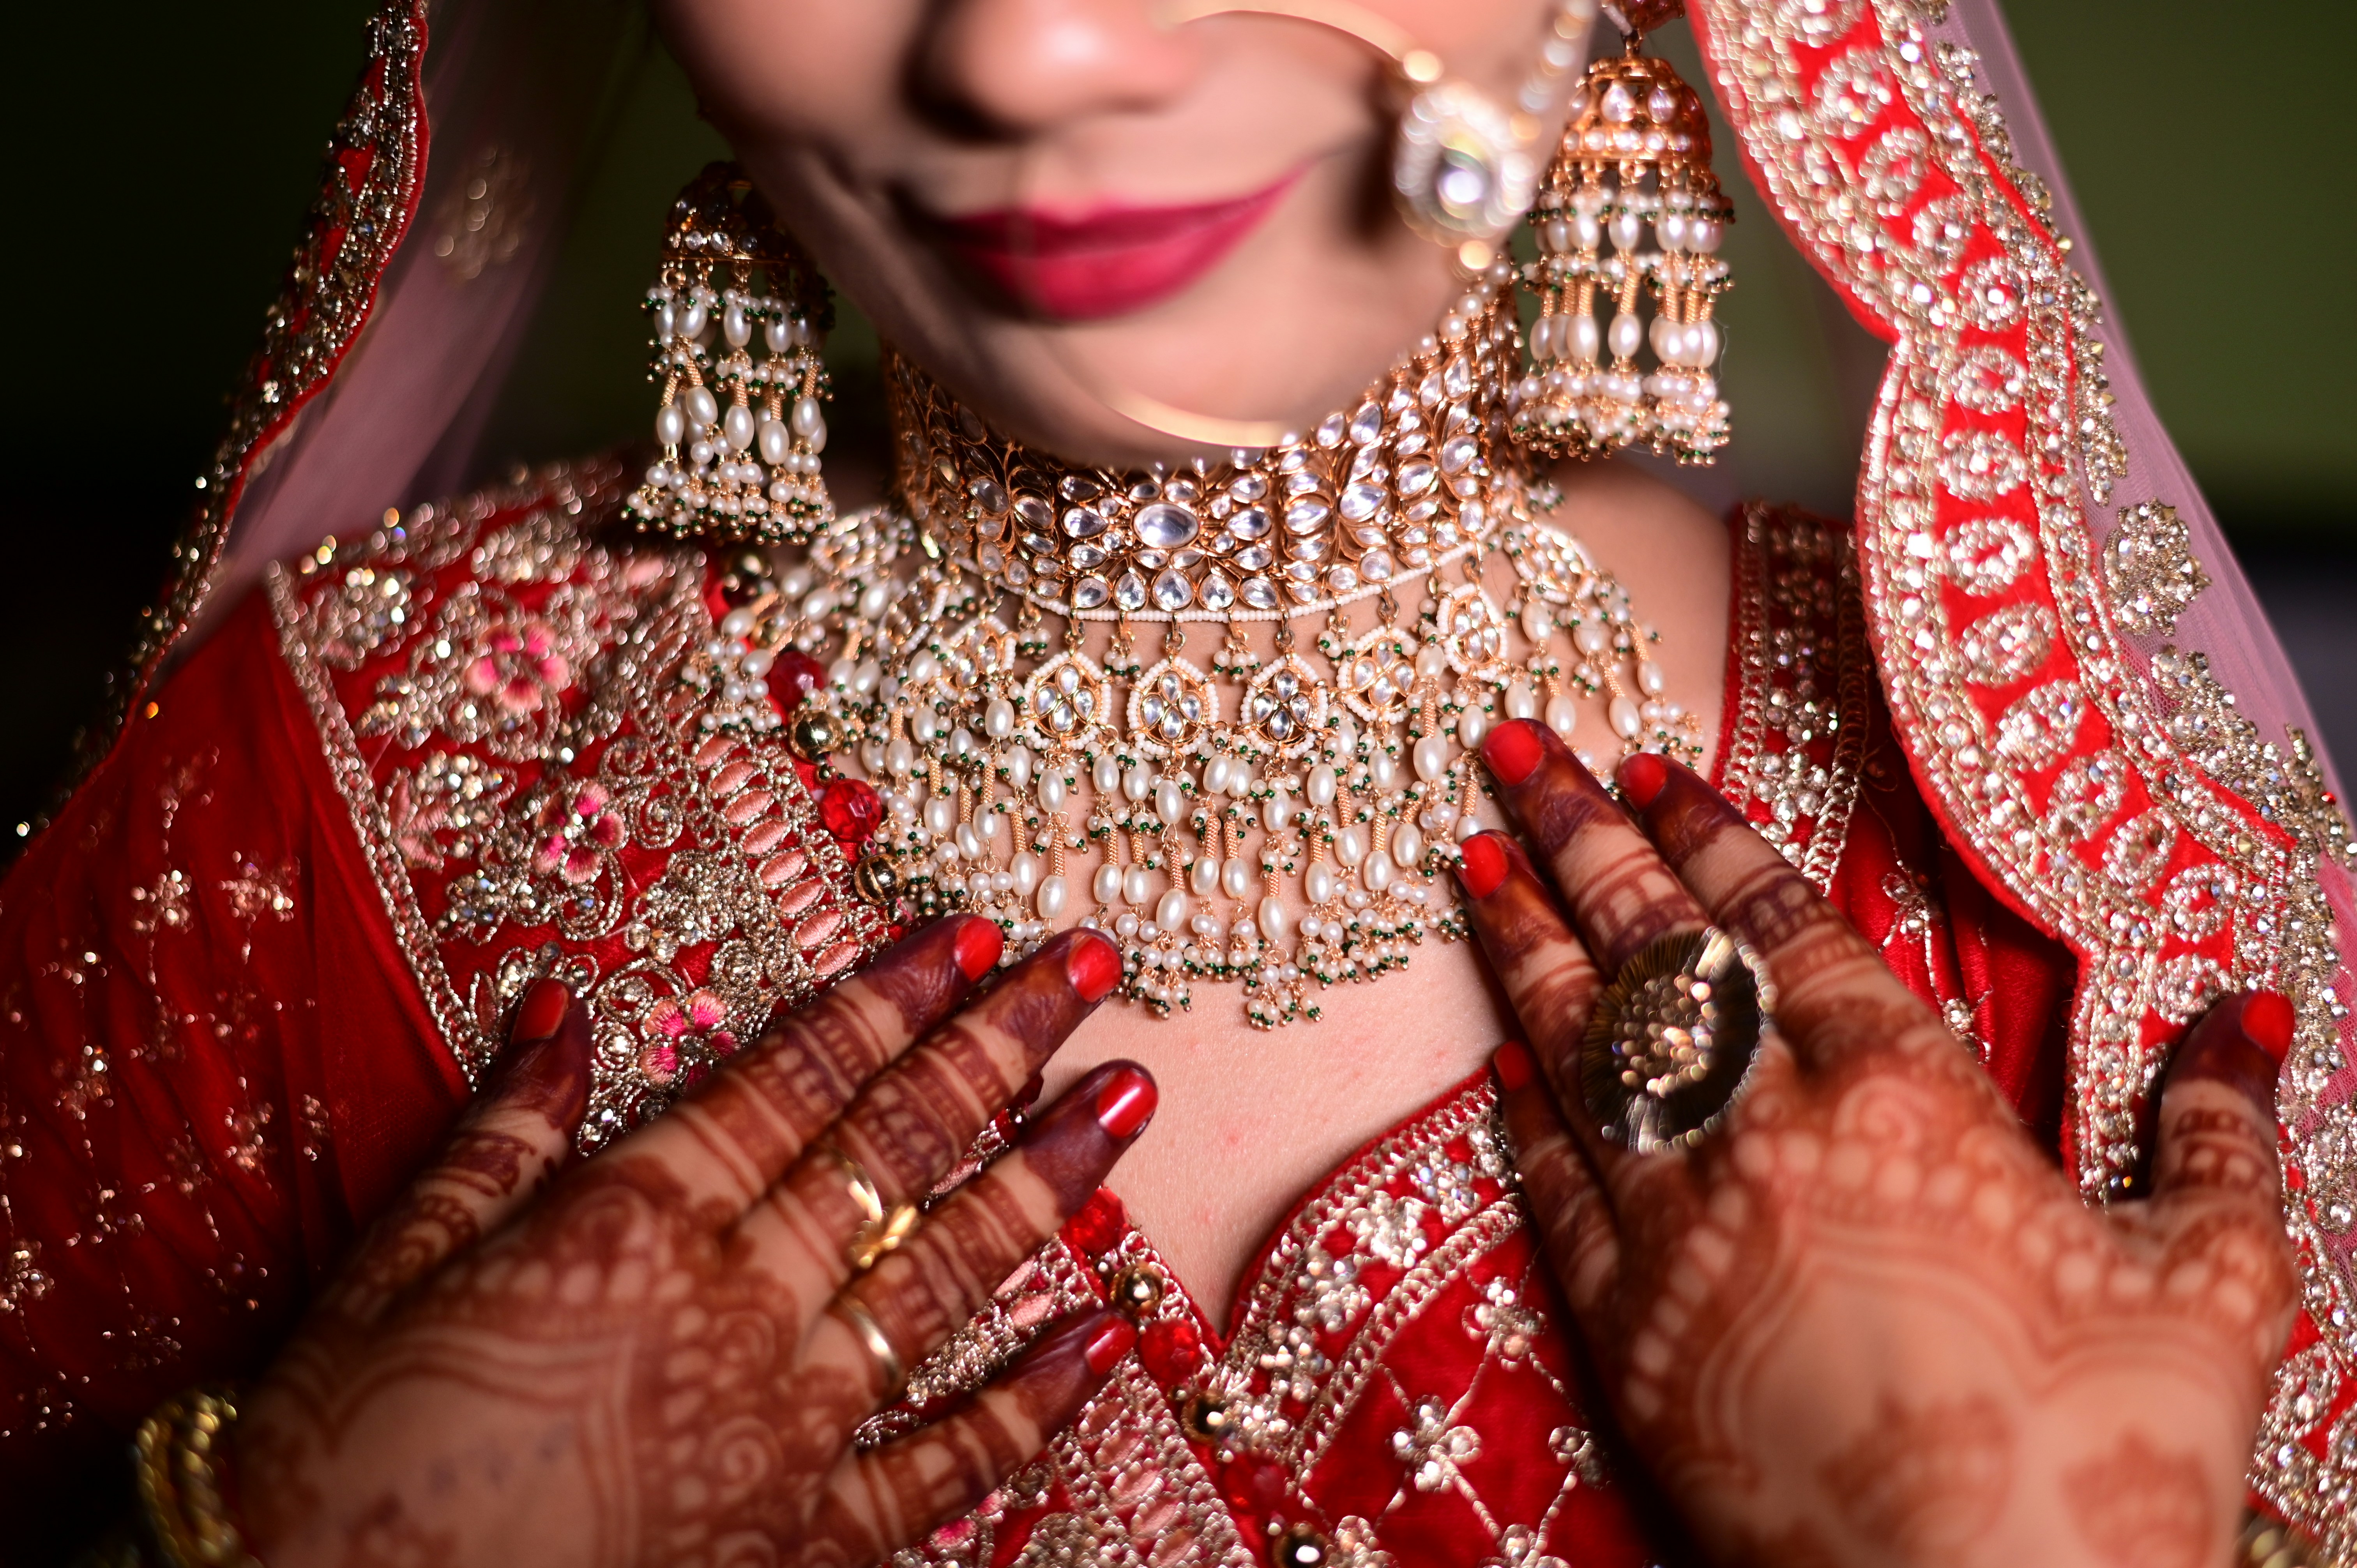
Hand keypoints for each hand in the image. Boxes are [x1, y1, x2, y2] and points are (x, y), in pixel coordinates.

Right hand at [233, 917, 1147, 1567]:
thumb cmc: (337, 1458)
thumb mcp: (389, 1272)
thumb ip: (496, 1140)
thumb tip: (562, 1008)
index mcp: (631, 1227)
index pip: (792, 1081)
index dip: (888, 998)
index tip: (971, 935)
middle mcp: (733, 1309)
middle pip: (893, 1150)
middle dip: (999, 1047)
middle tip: (1090, 968)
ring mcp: (784, 1430)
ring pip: (943, 1278)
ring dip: (1045, 1185)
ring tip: (1126, 1102)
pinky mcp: (806, 1542)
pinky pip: (945, 1467)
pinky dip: (1033, 1406)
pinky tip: (1105, 1339)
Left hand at [1460, 720, 2298, 1567]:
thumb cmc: (2112, 1459)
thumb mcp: (2218, 1280)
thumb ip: (2219, 1129)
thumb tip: (2249, 1012)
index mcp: (1906, 1098)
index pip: (1778, 924)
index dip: (1710, 833)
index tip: (1646, 765)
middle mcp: (1771, 1141)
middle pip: (1654, 954)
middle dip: (1578, 838)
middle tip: (1510, 750)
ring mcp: (1680, 1236)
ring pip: (1580, 1052)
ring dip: (1523, 947)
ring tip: (1470, 860)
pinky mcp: (1625, 1333)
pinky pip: (1554, 1191)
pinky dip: (1523, 1118)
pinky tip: (1499, 1064)